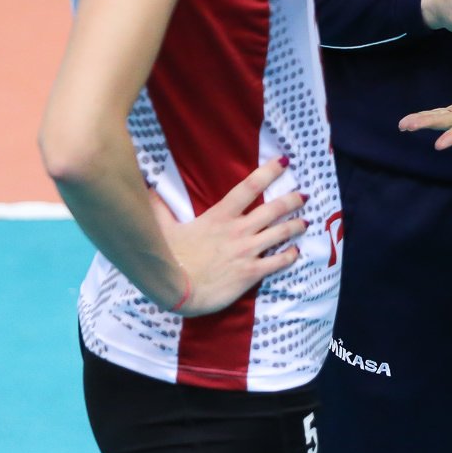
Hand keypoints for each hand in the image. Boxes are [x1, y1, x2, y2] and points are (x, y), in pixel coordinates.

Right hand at [150, 156, 307, 316]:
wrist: (177, 291)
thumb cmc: (169, 258)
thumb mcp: (162, 227)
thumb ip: (159, 206)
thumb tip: (146, 187)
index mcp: (220, 216)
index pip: (249, 187)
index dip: (269, 172)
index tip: (284, 161)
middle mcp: (238, 230)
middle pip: (273, 209)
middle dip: (292, 200)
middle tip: (303, 195)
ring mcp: (247, 251)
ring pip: (280, 233)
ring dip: (295, 226)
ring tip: (305, 221)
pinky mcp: (251, 272)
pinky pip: (277, 262)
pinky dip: (289, 255)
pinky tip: (295, 252)